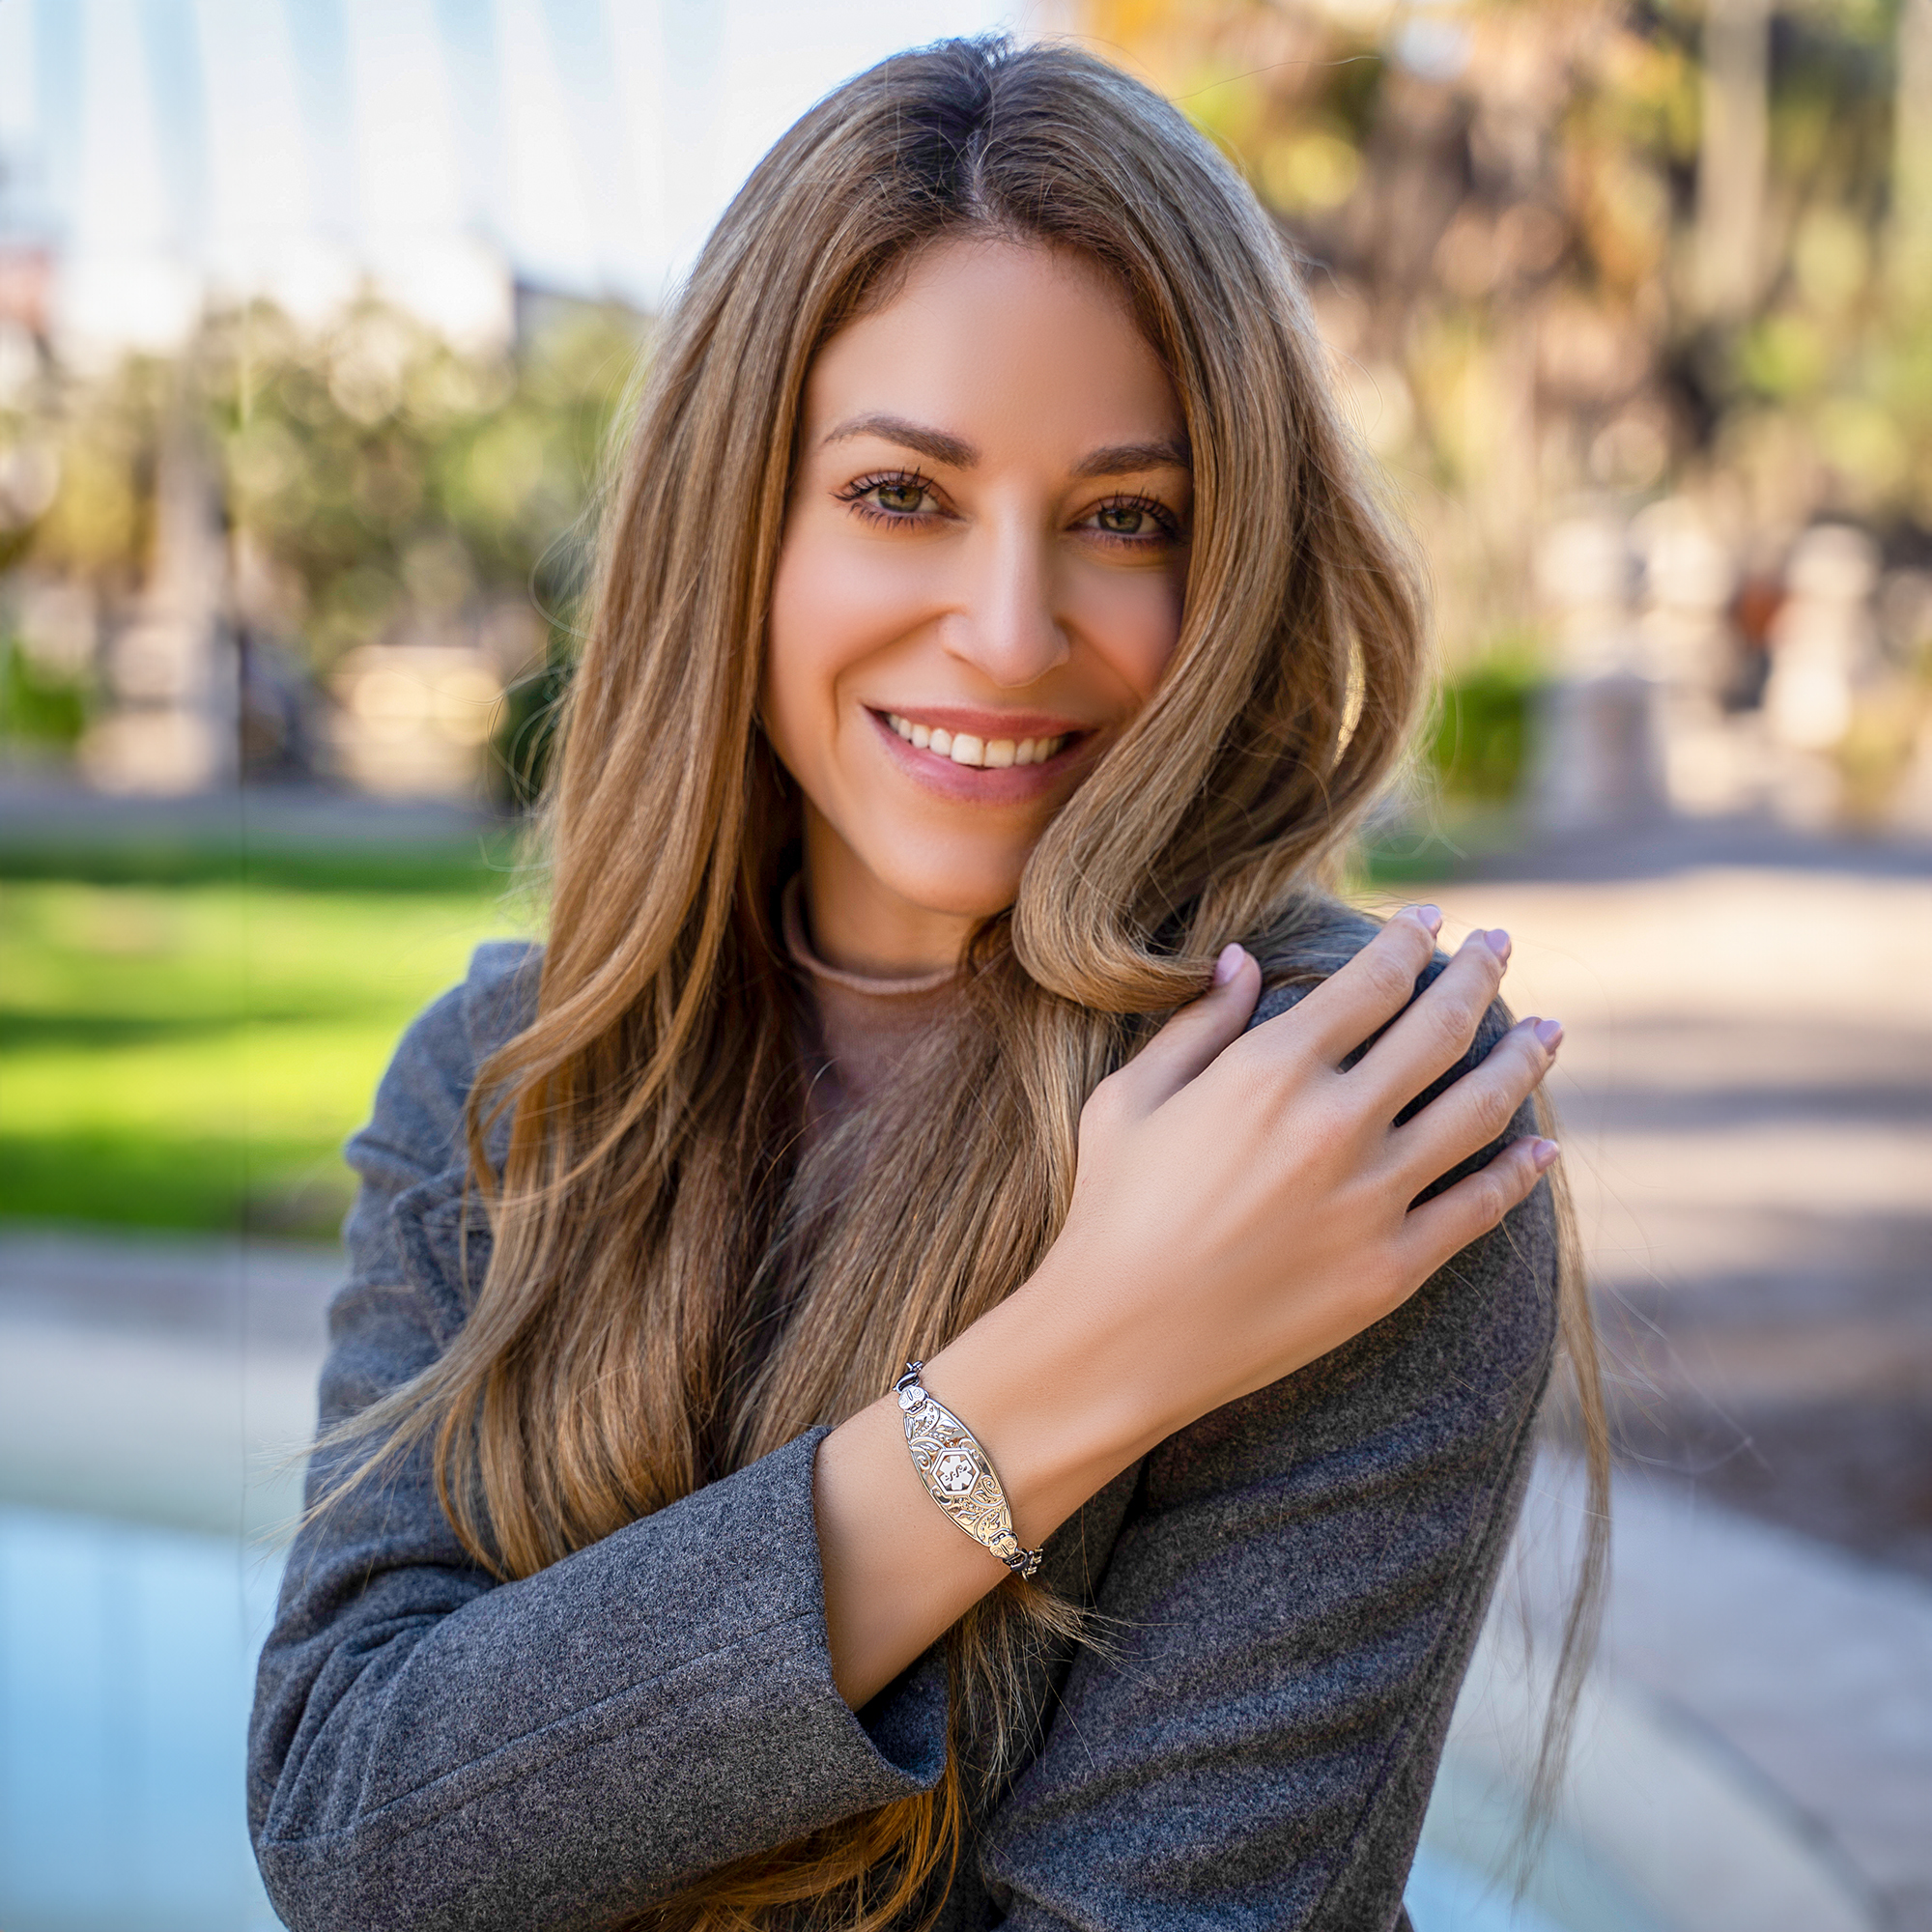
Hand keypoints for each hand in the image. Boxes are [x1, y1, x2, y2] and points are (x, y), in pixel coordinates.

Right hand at [815, 905, 1559, 1707]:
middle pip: (1439, 1029)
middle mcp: (1334, 1124)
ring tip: (1547, 1031)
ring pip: (1478, 1109)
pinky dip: (1520, 1171)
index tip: (1431, 921)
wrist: (1119, 1341)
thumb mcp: (1129, 1099)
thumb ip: (1197, 1024)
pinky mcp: (1391, 1269)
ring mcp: (1371, 1200)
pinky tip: (1541, 1146)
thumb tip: (1243, 959)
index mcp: (1269, 1070)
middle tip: (1500, 944)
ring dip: (1522, 1060)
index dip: (1410, 941)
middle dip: (1478, 975)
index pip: (1371, 981)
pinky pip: (1478, 1208)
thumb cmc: (1110, 1211)